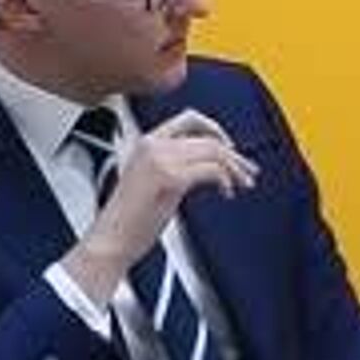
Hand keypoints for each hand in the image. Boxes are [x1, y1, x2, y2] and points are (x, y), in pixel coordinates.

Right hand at [63, 110, 258, 303]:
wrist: (110, 240)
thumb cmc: (129, 219)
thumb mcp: (151, 179)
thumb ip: (174, 163)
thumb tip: (210, 162)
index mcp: (145, 143)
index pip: (189, 119)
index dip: (216, 130)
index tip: (230, 147)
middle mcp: (151, 146)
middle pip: (208, 138)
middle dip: (235, 157)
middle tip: (248, 172)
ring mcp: (160, 160)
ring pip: (214, 152)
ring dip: (236, 169)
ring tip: (243, 184)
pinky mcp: (170, 178)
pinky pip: (212, 171)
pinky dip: (226, 181)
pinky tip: (227, 193)